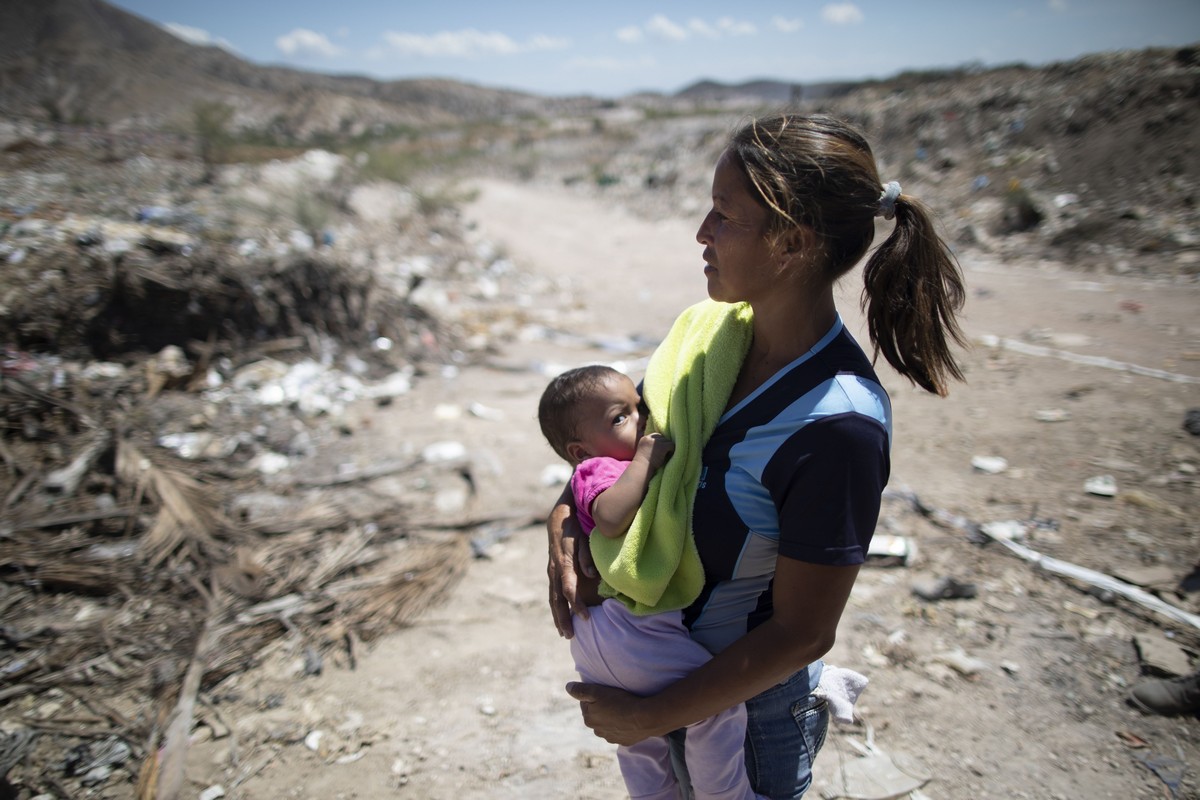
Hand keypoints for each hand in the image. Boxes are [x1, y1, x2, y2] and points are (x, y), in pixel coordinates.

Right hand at [548, 504, 600, 638]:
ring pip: (553, 600)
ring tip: (564, 634)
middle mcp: (555, 572)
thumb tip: (591, 573)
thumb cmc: (574, 530)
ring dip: (558, 617)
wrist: (558, 520)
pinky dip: (556, 609)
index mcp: (564, 564)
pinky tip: (561, 620)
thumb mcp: (582, 539)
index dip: (577, 605)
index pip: (569, 590)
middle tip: (570, 636)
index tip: (587, 617)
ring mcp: (551, 573)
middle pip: (557, 600)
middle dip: (563, 619)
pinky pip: (553, 595)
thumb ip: (586, 556)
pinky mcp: (552, 574)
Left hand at [566, 681, 657, 745]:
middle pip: (597, 716)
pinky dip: (623, 726)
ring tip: (623, 708)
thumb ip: (581, 690)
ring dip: (612, 718)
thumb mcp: (598, 691)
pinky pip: (621, 732)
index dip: (594, 697)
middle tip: (614, 699)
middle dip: (602, 709)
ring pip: (608, 725)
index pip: (586, 705)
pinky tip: (629, 719)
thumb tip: (568, 687)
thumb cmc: (620, 702)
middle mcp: (597, 731)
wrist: (644, 718)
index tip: (604, 692)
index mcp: (589, 719)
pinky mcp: (625, 741)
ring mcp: (611, 738)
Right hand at [637, 432, 674, 470]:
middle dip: (664, 444)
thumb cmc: (643, 463)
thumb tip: (660, 444)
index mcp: (644, 439)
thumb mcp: (644, 451)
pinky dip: (671, 450)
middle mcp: (650, 438)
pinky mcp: (663, 446)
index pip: (655, 435)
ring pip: (667, 441)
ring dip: (667, 447)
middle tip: (665, 451)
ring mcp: (656, 442)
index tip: (660, 448)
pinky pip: (671, 445)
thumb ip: (649, 445)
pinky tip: (669, 455)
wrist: (642, 468)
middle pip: (662, 437)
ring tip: (666, 454)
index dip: (659, 441)